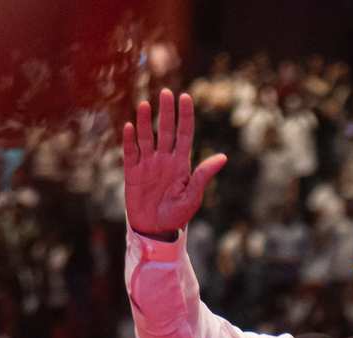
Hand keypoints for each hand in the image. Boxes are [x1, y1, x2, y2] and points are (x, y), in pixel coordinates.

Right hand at [122, 89, 226, 234]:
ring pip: (147, 137)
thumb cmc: (178, 214)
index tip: (186, 97)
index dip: (185, 116)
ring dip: (145, 121)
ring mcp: (148, 164)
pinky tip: (129, 126)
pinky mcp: (133, 172)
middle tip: (166, 92)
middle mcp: (165, 160)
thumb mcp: (193, 196)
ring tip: (145, 104)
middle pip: (165, 130)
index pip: (184, 135)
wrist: (156, 230)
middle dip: (166, 112)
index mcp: (181, 164)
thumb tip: (223, 157)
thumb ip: (203, 175)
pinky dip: (129, 140)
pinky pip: (130, 153)